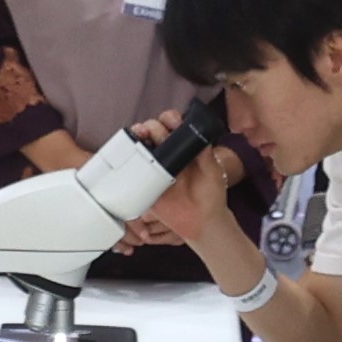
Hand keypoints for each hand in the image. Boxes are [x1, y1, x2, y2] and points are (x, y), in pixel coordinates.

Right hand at [120, 107, 238, 256]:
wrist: (202, 222)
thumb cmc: (211, 194)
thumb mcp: (213, 171)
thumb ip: (206, 154)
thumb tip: (200, 134)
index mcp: (184, 146)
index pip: (174, 125)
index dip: (170, 119)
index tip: (172, 121)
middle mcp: (168, 153)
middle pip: (155, 131)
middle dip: (152, 126)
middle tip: (152, 131)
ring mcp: (155, 167)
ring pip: (141, 146)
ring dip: (137, 137)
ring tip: (139, 135)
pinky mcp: (145, 183)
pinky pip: (132, 170)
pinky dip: (127, 160)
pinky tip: (128, 155)